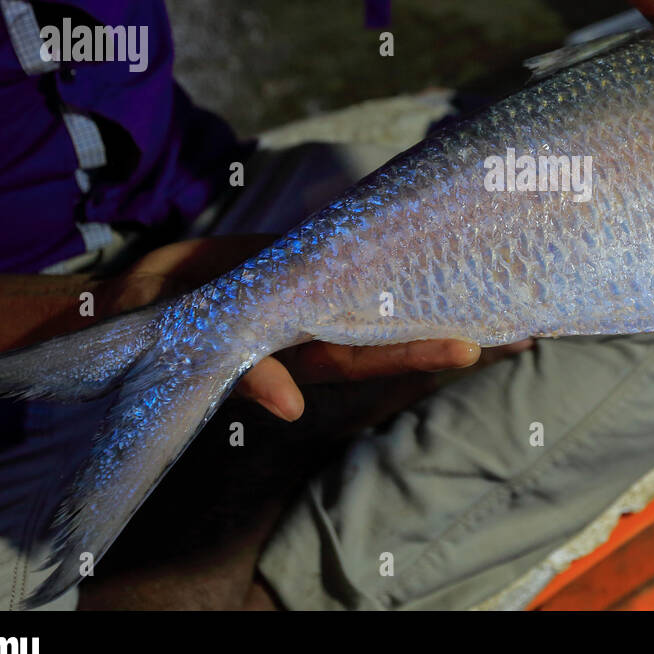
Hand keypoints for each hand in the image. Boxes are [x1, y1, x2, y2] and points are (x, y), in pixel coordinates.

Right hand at [117, 236, 530, 421]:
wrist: (128, 303)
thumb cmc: (148, 318)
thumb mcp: (179, 338)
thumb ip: (242, 374)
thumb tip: (287, 405)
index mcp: (291, 343)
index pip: (365, 352)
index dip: (417, 349)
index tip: (473, 348)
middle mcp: (311, 325)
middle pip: (392, 328)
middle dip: (455, 329)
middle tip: (526, 326)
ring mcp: (310, 298)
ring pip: (382, 298)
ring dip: (439, 297)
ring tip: (508, 289)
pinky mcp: (302, 265)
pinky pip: (354, 261)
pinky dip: (393, 255)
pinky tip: (443, 248)